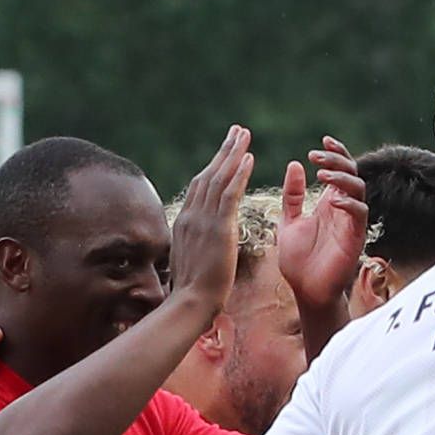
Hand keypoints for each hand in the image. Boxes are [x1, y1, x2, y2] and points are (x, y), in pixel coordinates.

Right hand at [166, 124, 255, 317]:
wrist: (190, 303)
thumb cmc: (193, 291)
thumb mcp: (191, 261)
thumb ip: (196, 246)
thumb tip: (199, 244)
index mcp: (185, 222)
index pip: (200, 188)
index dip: (213, 167)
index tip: (224, 153)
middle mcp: (191, 215)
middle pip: (208, 175)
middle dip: (223, 151)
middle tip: (237, 131)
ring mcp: (202, 220)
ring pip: (218, 178)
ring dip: (232, 154)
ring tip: (244, 134)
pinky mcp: (217, 228)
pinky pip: (229, 194)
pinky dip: (238, 174)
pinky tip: (249, 158)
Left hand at [272, 136, 366, 321]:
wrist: (305, 291)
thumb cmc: (298, 260)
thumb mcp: (289, 221)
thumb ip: (293, 195)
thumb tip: (294, 165)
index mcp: (328, 203)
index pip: (340, 171)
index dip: (336, 153)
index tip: (322, 141)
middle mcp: (343, 210)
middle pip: (352, 174)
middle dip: (338, 160)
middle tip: (316, 155)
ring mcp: (351, 223)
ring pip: (359, 190)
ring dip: (343, 178)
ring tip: (322, 174)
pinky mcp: (355, 238)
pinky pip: (360, 215)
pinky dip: (349, 203)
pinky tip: (332, 200)